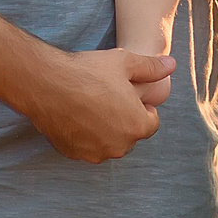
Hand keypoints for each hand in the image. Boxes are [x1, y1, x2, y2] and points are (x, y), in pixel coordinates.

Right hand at [19, 46, 171, 162]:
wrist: (46, 84)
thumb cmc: (88, 72)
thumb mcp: (125, 62)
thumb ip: (151, 67)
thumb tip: (172, 65)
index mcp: (137, 126)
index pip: (151, 122)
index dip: (142, 107)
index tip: (128, 95)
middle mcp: (119, 146)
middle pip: (130, 135)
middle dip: (125, 120)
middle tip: (108, 98)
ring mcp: (95, 153)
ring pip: (109, 143)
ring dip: (106, 130)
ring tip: (92, 106)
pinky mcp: (74, 154)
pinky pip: (88, 147)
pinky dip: (86, 136)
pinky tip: (76, 115)